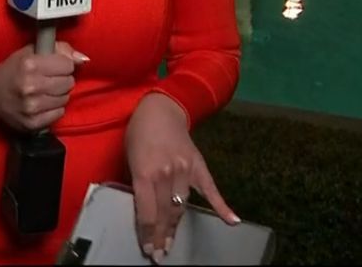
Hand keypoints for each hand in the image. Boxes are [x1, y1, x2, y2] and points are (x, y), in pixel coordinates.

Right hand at [0, 42, 87, 131]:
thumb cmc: (14, 69)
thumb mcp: (31, 51)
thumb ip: (60, 49)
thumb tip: (83, 59)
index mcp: (30, 65)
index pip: (68, 65)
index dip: (62, 64)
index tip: (54, 66)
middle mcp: (30, 86)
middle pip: (69, 82)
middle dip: (62, 79)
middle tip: (50, 79)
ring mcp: (31, 107)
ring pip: (65, 98)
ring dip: (59, 94)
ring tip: (45, 90)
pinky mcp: (33, 123)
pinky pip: (59, 113)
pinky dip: (54, 108)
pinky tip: (43, 102)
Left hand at [125, 93, 239, 262]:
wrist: (162, 109)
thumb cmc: (139, 134)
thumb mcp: (130, 158)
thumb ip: (137, 183)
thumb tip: (142, 210)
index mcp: (145, 172)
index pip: (147, 211)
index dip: (148, 233)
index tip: (148, 249)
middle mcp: (166, 173)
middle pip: (164, 213)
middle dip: (160, 236)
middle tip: (158, 256)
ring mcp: (185, 170)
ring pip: (181, 206)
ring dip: (175, 228)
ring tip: (171, 246)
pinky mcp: (199, 166)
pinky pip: (211, 189)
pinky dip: (222, 206)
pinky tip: (232, 221)